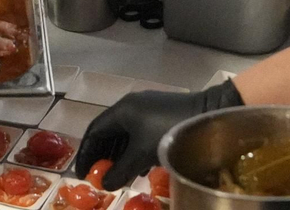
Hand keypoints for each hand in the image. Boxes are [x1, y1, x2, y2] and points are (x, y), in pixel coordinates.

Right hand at [74, 80, 243, 190]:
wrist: (207, 114)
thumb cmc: (169, 132)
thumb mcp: (142, 154)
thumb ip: (121, 171)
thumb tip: (105, 184)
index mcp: (122, 110)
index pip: (95, 131)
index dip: (86, 153)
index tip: (83, 172)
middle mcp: (131, 105)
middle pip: (109, 132)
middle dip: (102, 155)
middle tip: (98, 175)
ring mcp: (147, 108)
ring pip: (125, 134)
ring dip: (119, 155)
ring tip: (116, 175)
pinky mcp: (161, 114)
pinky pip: (139, 134)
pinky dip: (133, 151)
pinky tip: (139, 168)